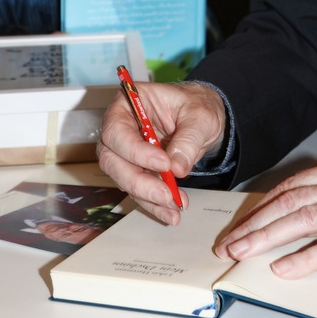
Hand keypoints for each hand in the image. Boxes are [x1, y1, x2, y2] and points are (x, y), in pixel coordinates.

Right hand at [97, 81, 226, 224]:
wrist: (203, 118)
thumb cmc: (197, 105)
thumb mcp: (200, 116)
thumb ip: (188, 139)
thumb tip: (177, 168)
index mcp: (128, 104)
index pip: (117, 130)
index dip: (135, 151)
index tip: (163, 164)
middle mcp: (121, 128)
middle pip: (113, 160)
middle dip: (138, 182)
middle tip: (165, 195)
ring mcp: (127, 151)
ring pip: (124, 180)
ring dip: (148, 197)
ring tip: (174, 206)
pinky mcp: (138, 170)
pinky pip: (139, 191)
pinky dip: (154, 204)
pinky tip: (170, 213)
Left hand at [214, 156, 316, 277]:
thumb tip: (293, 215)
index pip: (291, 187)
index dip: (261, 207)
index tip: (240, 225)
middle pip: (290, 202)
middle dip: (256, 224)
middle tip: (231, 242)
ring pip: (304, 220)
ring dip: (269, 237)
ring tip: (245, 252)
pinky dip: (306, 257)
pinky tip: (286, 267)